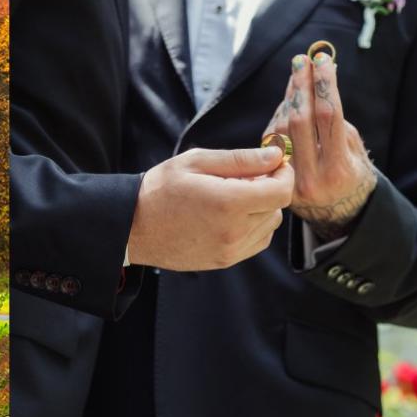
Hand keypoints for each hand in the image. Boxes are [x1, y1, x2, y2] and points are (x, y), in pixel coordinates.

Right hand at [128, 146, 293, 270]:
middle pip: (276, 207)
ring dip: (261, 208)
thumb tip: (275, 156)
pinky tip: (229, 216)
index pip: (281, 190)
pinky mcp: (225, 260)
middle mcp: (234, 230)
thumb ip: (239, 159)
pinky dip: (253, 226)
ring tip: (232, 197)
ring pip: (269, 224)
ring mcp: (230, 250)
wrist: (134, 226)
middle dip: (268, 188)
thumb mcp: (195, 162)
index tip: (272, 164)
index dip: (283, 174)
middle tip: (242, 178)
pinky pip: (257, 241)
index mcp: (228, 202)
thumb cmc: (160, 189)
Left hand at [263, 51, 376, 241]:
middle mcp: (311, 176)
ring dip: (288, 97)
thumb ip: (336, 124)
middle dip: (300, 86)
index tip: (322, 60)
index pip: (328, 116)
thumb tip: (319, 83)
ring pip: (281, 128)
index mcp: (338, 169)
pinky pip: (271, 140)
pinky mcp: (272, 178)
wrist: (337, 214)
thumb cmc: (351, 175)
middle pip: (299, 120)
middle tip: (301, 59)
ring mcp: (288, 180)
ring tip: (297, 74)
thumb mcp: (354, 153)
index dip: (323, 84)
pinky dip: (279, 116)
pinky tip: (288, 100)